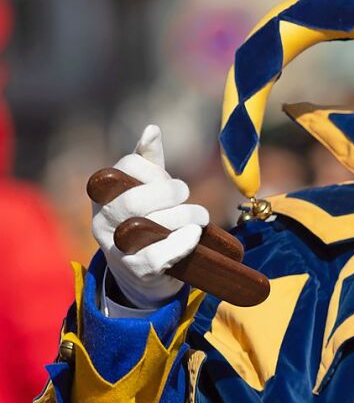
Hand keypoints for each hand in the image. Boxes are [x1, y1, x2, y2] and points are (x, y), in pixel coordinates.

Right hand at [92, 124, 208, 308]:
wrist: (142, 273)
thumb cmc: (146, 222)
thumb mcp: (144, 190)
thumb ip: (147, 162)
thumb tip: (152, 129)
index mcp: (102, 194)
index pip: (124, 170)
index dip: (153, 171)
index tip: (168, 179)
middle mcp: (102, 221)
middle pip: (133, 201)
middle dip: (169, 193)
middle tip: (187, 195)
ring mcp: (117, 248)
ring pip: (146, 227)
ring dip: (183, 217)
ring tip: (201, 216)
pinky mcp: (137, 270)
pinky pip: (158, 255)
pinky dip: (181, 243)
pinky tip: (194, 234)